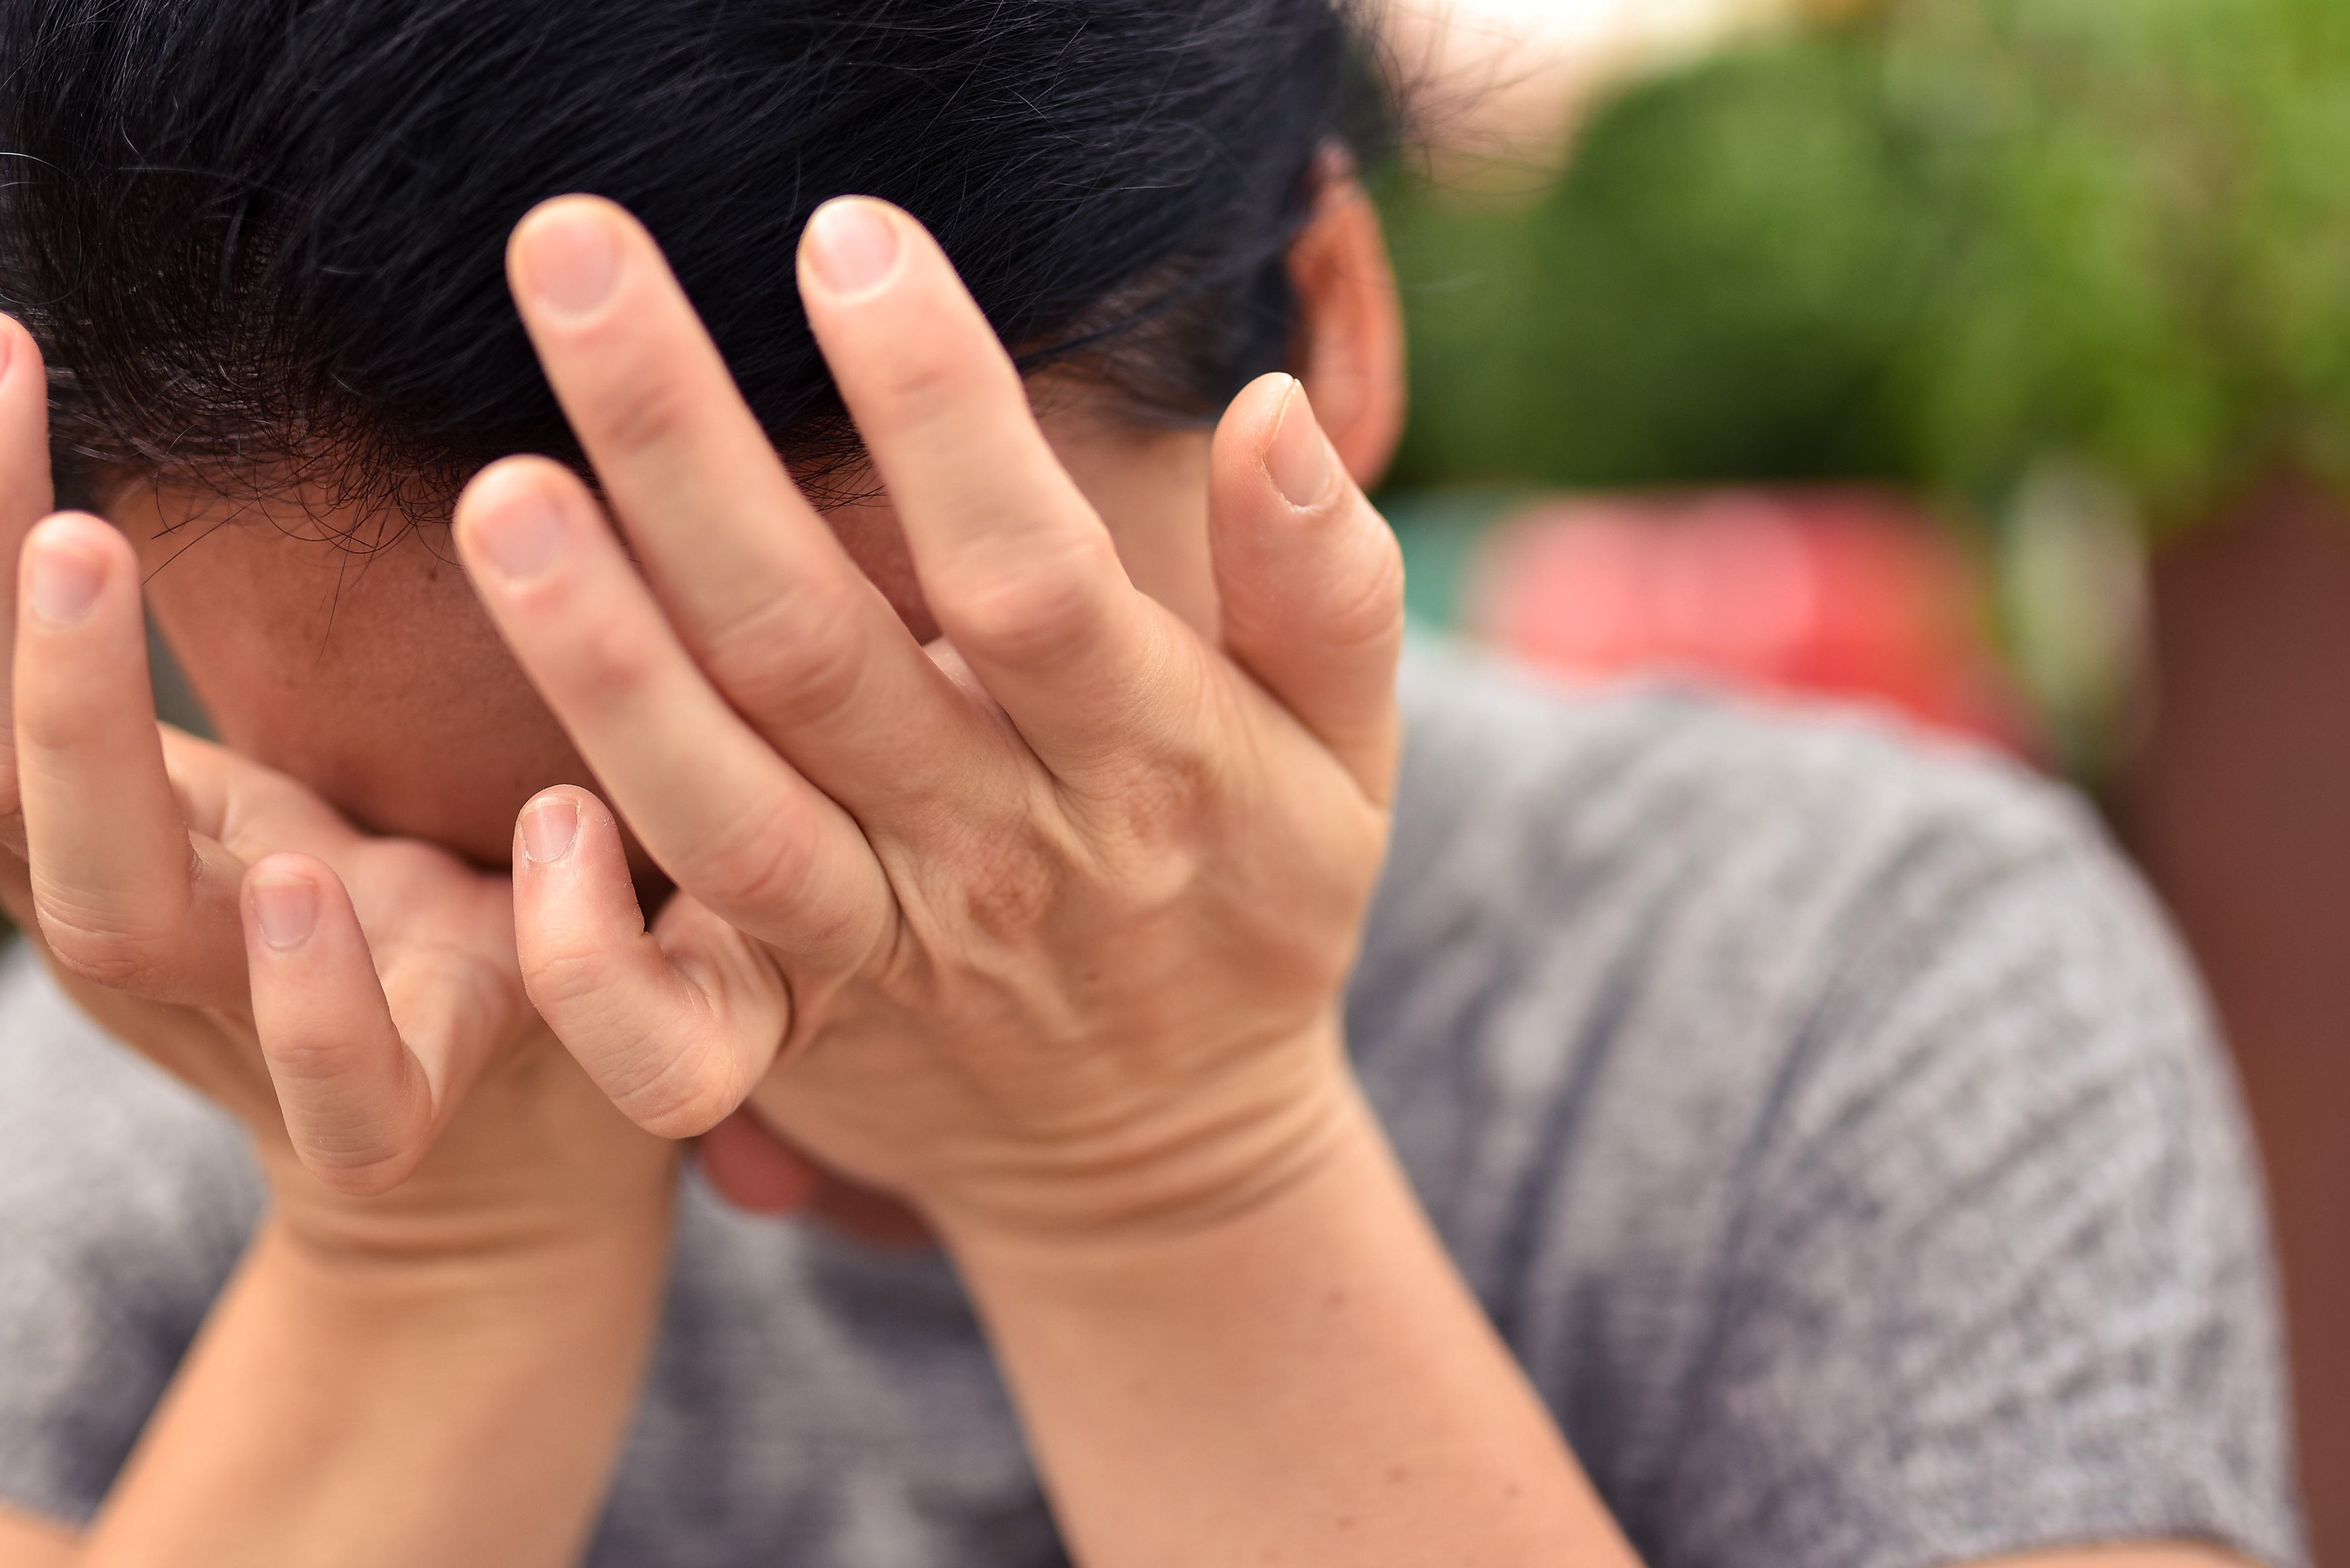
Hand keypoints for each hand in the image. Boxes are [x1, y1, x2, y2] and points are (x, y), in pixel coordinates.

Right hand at [0, 315, 668, 1257]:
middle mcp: (171, 926)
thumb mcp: (317, 770)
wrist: (516, 1139)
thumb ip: (271, 661)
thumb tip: (218, 415)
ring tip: (83, 548)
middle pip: (14, 792)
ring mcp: (266, 1026)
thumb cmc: (413, 914)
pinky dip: (320, 1001)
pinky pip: (345, 1092)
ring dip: (88, 746)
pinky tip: (323, 880)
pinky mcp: (411, 1104)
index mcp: (142, 836)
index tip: (7, 349)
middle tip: (44, 481)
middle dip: (11, 633)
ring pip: (123, 924)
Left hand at [452, 195, 1405, 1248]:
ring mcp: (883, 952)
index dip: (939, 410)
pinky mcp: (792, 1033)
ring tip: (500, 494)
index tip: (846, 238)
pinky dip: (591, 953)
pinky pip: (669, 1034)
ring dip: (600, 659)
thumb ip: (1327, 586)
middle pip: (820, 651)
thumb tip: (1271, 406)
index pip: (1027, 572)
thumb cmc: (1250, 908)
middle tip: (573, 259)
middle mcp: (999, 852)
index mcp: (1146, 761)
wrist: (1166, 1155)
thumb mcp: (1347, 758)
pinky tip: (532, 816)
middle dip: (689, 453)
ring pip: (722, 812)